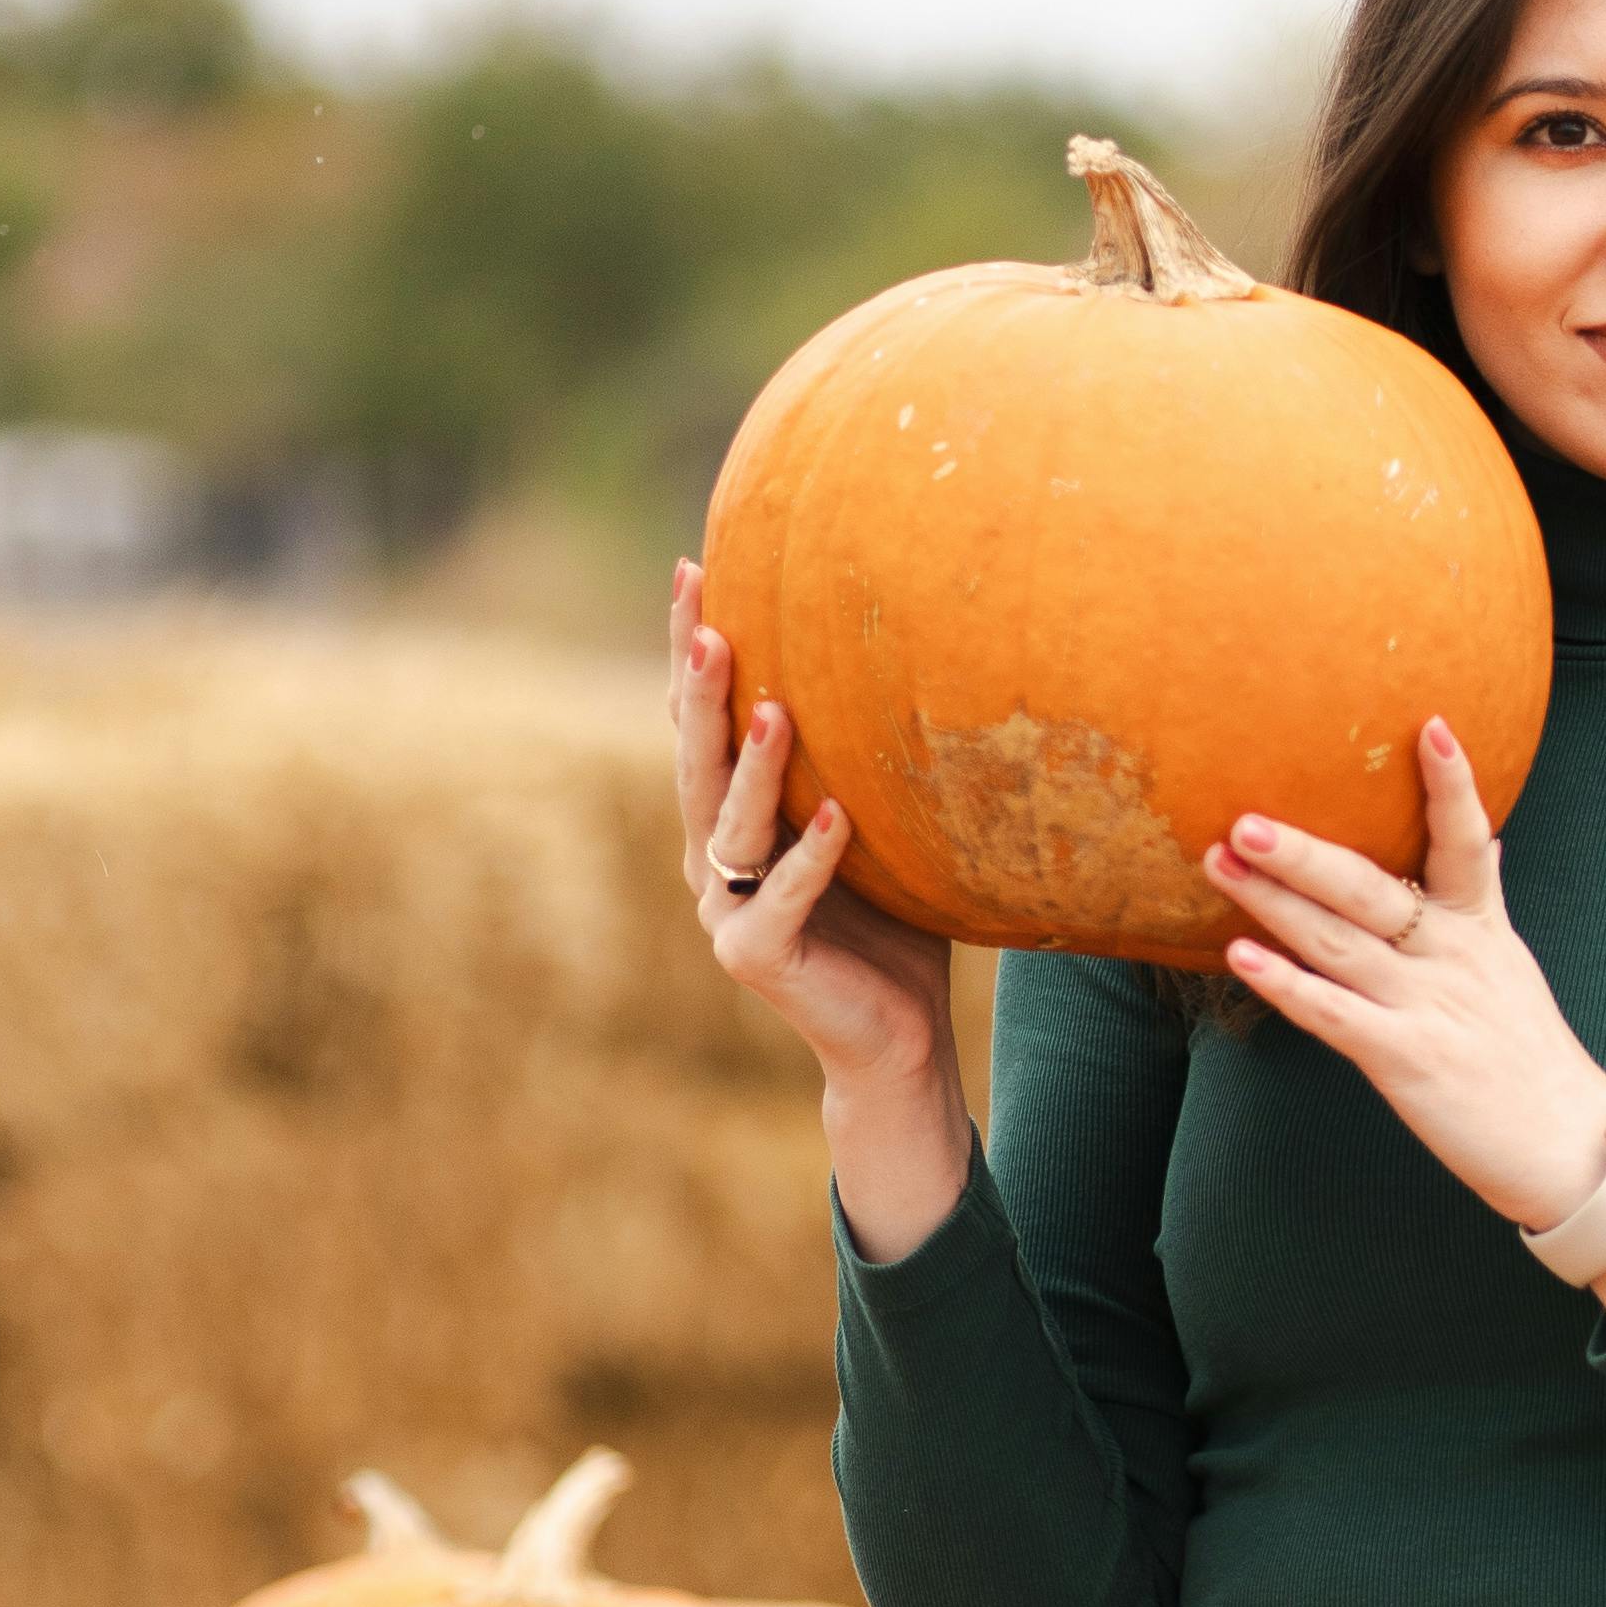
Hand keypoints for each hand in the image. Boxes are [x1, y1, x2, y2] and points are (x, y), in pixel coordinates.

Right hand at [667, 562, 970, 1260]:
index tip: (695, 568)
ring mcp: (728, 911)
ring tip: (775, 708)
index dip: (690, 650)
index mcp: (732, 821)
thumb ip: (862, 762)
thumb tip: (915, 651)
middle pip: (697, 760)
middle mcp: (714, 860)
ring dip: (753, 766)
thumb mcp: (875, 830)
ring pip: (733, 826)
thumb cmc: (893, 925)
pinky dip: (813, 857)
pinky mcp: (757, 958)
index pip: (704, 721)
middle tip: (704, 618)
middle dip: (699, 688)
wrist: (897, 1038)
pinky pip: (787, 897)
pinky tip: (837, 814)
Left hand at [1209, 724, 1605, 1332]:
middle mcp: (1453, 958)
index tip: (1430, 725)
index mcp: (1481, 930)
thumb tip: (1483, 837)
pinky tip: (1242, 959)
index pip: (1469, 841)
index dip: (1451, 785)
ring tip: (1220, 862)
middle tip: (1246, 814)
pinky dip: (1287, 985)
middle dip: (1304, 850)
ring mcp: (1428, 1007)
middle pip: (1372, 888)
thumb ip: (1485, 902)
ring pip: (1339, 942)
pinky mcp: (1406, 1060)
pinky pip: (1335, 1015)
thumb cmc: (1532, 1062)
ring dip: (1274, 902)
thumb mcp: (1513, 967)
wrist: (1571, 1150)